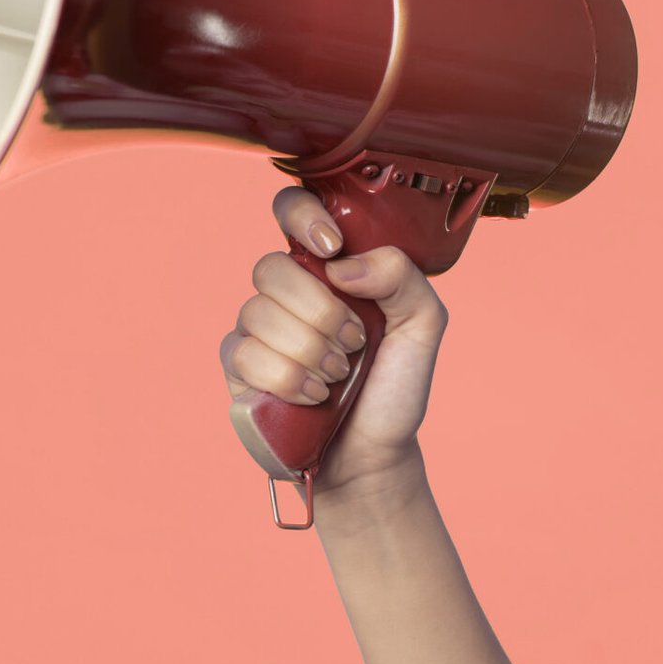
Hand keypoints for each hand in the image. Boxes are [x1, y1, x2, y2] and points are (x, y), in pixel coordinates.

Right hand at [218, 185, 449, 498]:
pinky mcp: (239, 367)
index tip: (332, 248)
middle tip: (355, 342)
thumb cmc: (394, 387)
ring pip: (258, 313)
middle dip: (321, 312)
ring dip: (310, 351)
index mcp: (327, 266)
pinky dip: (287, 379)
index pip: (292, 210)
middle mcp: (287, 290)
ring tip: (338, 376)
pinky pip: (245, 354)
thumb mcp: (423, 325)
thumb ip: (403, 277)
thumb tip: (343, 265)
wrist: (373, 453)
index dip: (302, 216)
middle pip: (272, 267)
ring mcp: (257, 327)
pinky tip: (313, 395)